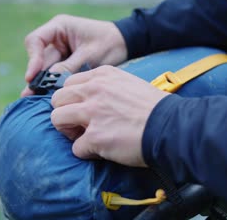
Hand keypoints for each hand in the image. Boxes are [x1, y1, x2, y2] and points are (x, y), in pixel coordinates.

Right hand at [21, 14, 127, 96]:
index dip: (32, 59)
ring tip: (34, 98)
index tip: (32, 76)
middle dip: (37, 76)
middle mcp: (56, 39)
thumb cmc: (109, 43)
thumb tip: (49, 81)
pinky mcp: (66, 63)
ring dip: (43, 82)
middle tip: (30, 94)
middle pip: (40, 58)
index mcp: (60, 27)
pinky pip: (56, 74)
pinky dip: (54, 83)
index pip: (36, 40)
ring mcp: (60, 51)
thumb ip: (69, 67)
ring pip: (46, 68)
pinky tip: (47, 97)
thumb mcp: (90, 55)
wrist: (125, 44)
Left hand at [50, 66, 168, 166]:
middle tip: (79, 125)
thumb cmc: (154, 108)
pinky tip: (102, 150)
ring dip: (68, 132)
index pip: (68, 83)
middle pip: (57, 100)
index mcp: (102, 75)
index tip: (83, 109)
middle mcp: (94, 90)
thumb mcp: (128, 83)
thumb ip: (106, 87)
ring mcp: (93, 113)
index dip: (73, 99)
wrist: (170, 126)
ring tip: (85, 138)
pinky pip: (75, 147)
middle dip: (65, 114)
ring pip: (57, 119)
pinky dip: (86, 152)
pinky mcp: (95, 137)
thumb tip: (90, 99)